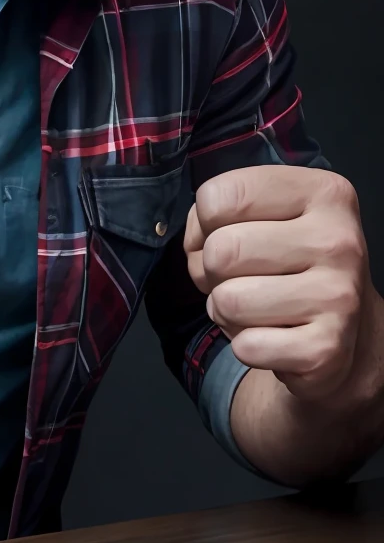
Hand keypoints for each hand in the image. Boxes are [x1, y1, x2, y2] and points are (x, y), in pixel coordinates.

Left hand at [184, 165, 378, 403]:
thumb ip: (223, 210)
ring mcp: (338, 297)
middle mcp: (338, 239)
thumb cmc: (291, 261)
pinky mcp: (326, 350)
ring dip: (227, 311)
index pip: (217, 197)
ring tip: (259, 306)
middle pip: (220, 251)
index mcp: (321, 192)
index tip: (228, 233)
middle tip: (241, 277)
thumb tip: (196, 243)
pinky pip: (245, 346)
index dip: (203, 223)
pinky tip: (275, 335)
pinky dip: (247, 346)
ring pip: (227, 301)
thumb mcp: (268, 214)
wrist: (346, 328)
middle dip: (212, 270)